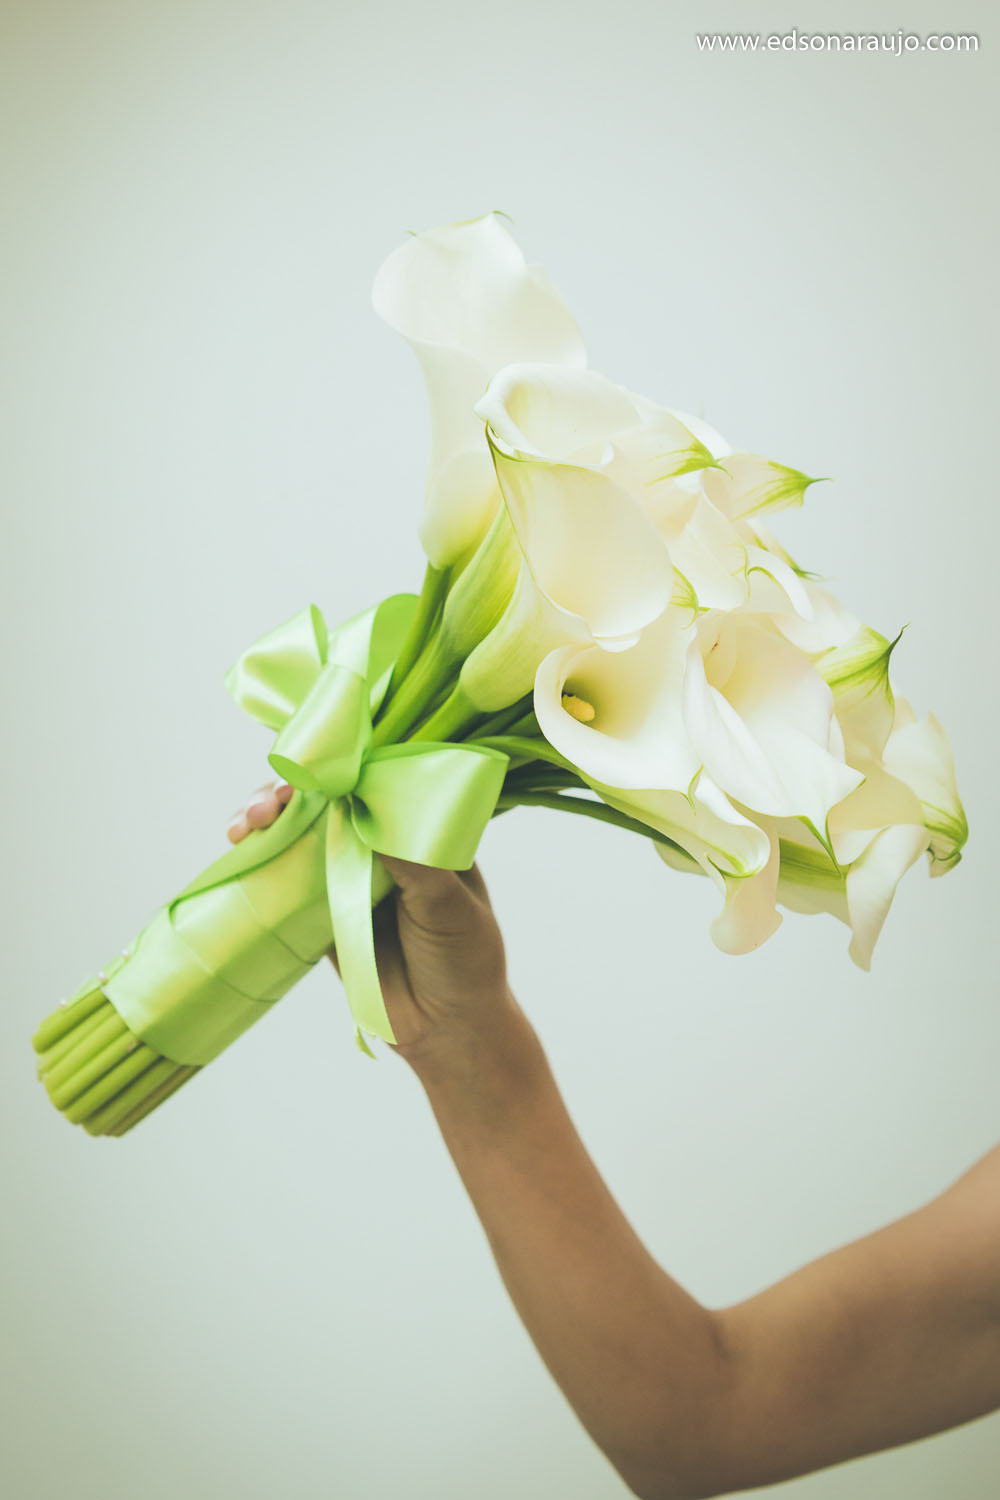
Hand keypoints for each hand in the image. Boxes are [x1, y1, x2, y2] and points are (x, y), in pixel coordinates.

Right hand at [227, 782, 527, 1072]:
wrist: (446, 1030)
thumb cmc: (465, 960)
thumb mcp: (450, 906)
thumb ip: (414, 865)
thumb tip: (371, 817)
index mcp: (422, 832)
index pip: (377, 783)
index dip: (343, 768)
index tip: (315, 767)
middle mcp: (382, 846)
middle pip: (329, 801)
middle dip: (293, 792)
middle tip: (273, 801)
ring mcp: (348, 877)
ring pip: (300, 834)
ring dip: (267, 819)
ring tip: (247, 823)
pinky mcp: (321, 912)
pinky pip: (284, 879)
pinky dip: (258, 860)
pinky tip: (240, 848)